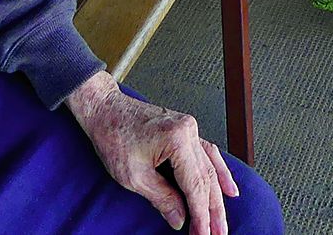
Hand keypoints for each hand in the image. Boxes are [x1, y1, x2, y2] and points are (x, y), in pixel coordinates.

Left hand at [65, 71, 238, 234]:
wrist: (105, 109)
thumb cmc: (113, 136)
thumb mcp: (134, 176)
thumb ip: (161, 198)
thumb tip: (180, 218)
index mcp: (177, 139)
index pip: (195, 185)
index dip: (200, 214)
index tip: (203, 234)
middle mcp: (188, 130)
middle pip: (207, 177)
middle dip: (213, 210)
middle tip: (217, 234)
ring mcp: (189, 128)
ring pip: (210, 167)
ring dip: (217, 197)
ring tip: (222, 221)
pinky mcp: (185, 130)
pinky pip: (207, 154)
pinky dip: (218, 172)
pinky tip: (228, 188)